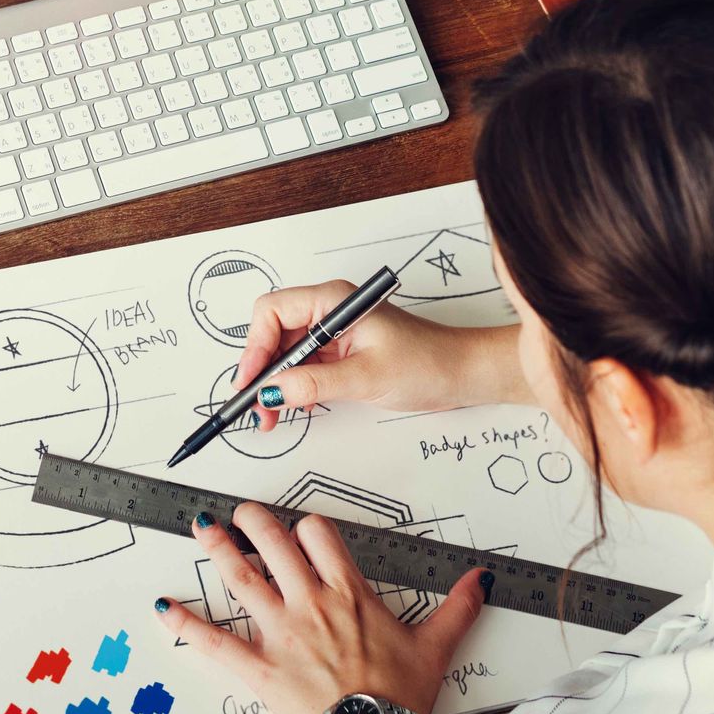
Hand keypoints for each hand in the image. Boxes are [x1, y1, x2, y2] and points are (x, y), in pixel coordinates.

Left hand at [154, 502, 489, 713]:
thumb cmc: (400, 698)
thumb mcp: (436, 647)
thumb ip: (457, 608)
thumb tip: (480, 581)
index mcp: (349, 594)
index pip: (320, 536)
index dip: (306, 526)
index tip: (300, 527)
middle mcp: (311, 604)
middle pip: (275, 543)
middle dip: (254, 520)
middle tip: (241, 511)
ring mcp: (282, 632)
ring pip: (243, 577)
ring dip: (218, 548)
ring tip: (201, 526)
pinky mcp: (260, 667)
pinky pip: (215, 642)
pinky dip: (187, 624)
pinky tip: (164, 609)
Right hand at [236, 282, 525, 429]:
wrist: (462, 374)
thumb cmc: (428, 362)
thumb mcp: (366, 376)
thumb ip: (316, 384)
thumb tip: (273, 390)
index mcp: (334, 299)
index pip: (273, 311)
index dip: (255, 345)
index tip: (251, 380)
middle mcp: (331, 309)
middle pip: (274, 331)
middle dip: (261, 368)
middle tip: (256, 404)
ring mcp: (335, 330)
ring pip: (286, 351)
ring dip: (275, 381)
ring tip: (271, 413)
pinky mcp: (342, 350)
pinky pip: (304, 364)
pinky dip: (293, 385)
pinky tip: (294, 405)